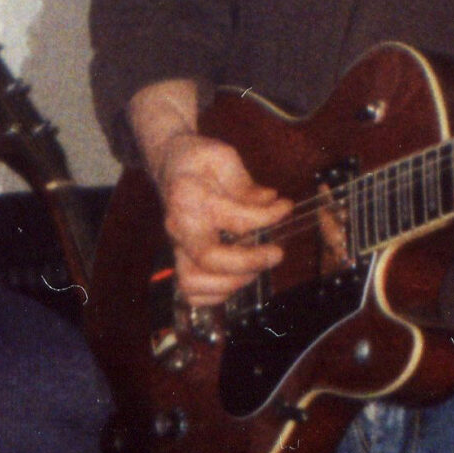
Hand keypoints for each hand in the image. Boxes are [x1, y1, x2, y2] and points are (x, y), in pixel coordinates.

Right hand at [152, 130, 287, 305]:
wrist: (168, 163)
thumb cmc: (197, 159)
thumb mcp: (223, 157)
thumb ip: (246, 184)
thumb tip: (272, 203)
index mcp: (189, 197)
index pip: (233, 218)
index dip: (266, 217)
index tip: (285, 207)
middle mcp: (179, 227)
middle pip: (208, 259)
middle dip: (249, 262)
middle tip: (277, 253)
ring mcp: (177, 247)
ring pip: (194, 283)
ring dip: (231, 282)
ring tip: (256, 266)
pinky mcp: (181, 259)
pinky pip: (191, 292)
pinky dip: (216, 295)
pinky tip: (238, 277)